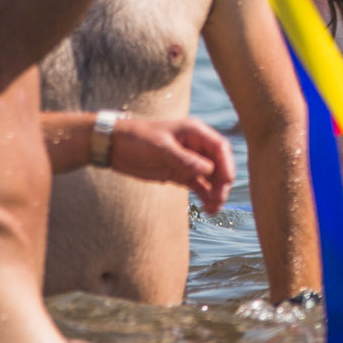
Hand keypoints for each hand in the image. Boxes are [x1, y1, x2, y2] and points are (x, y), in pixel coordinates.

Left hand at [107, 115, 237, 211]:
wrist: (115, 146)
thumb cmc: (137, 139)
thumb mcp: (160, 148)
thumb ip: (185, 159)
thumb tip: (209, 170)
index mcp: (195, 132)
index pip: (220, 147)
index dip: (227, 164)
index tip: (227, 181)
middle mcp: (196, 146)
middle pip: (219, 165)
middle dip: (222, 183)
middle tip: (218, 200)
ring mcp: (189, 161)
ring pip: (211, 178)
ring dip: (215, 192)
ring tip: (213, 209)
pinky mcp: (180, 173)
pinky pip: (199, 186)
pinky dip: (205, 196)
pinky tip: (208, 208)